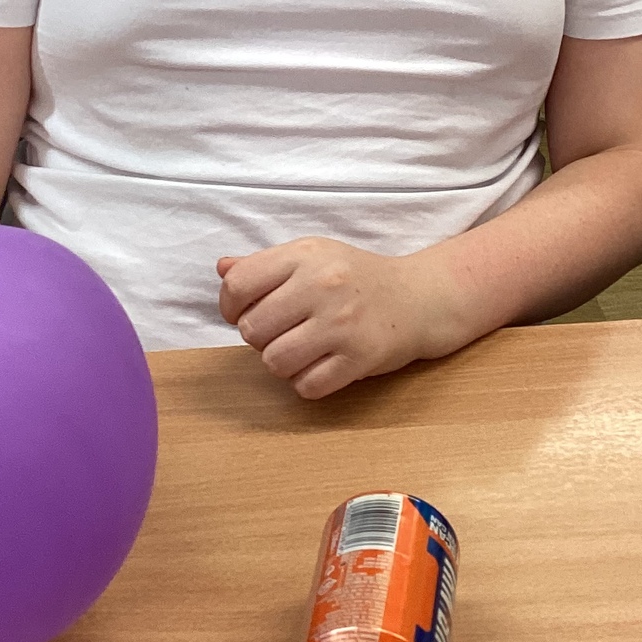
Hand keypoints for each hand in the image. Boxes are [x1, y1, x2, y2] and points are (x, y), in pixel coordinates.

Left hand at [216, 237, 458, 399]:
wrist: (420, 297)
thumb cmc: (357, 277)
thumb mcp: (313, 256)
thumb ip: (264, 264)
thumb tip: (222, 269)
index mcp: (304, 255)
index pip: (238, 285)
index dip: (231, 307)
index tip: (246, 312)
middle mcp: (322, 285)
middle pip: (252, 330)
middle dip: (260, 337)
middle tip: (284, 330)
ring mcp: (342, 323)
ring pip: (275, 362)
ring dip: (282, 363)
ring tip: (302, 349)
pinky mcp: (360, 357)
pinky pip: (307, 387)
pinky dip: (307, 382)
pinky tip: (322, 364)